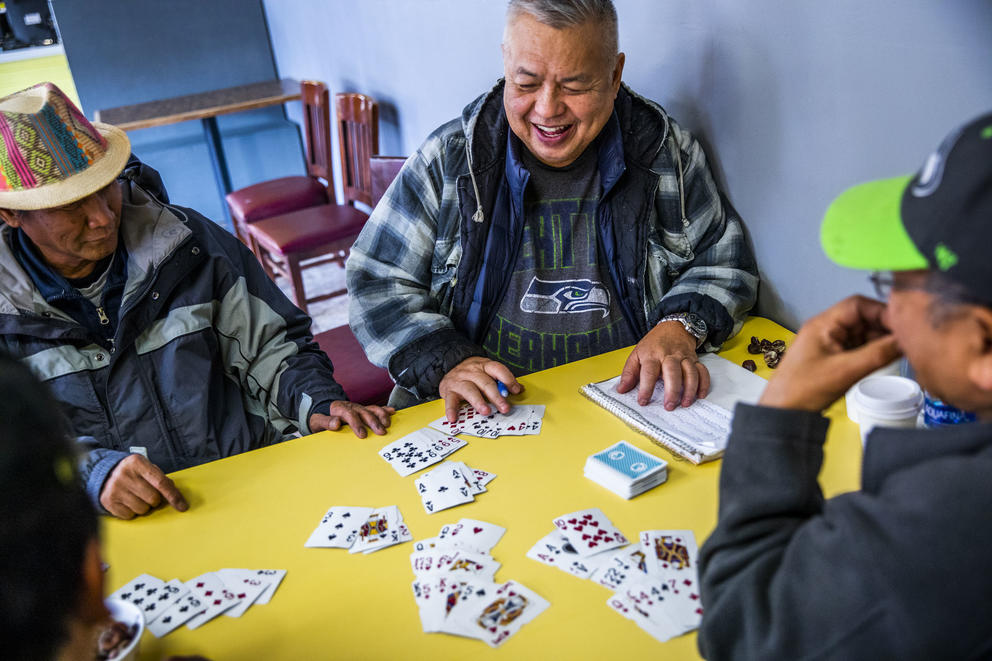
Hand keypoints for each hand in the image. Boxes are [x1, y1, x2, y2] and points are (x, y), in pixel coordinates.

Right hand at [99, 454, 187, 518]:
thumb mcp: (146, 468)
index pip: (161, 483)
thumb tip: (175, 495)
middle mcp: (124, 474)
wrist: (105, 473)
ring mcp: (114, 488)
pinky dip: (132, 511)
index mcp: (137, 463)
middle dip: (155, 500)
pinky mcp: (108, 501)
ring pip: (142, 509)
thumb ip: (161, 478)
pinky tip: (127, 501)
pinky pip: (129, 515)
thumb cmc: (133, 472)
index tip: (182, 506)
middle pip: (153, 498)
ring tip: (136, 496)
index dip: (174, 496)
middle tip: (148, 493)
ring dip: (144, 506)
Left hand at [309, 401, 394, 438]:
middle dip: (373, 422)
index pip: (349, 414)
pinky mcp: (363, 410)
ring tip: (387, 425)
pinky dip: (384, 410)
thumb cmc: (321, 420)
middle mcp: (351, 406)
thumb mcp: (317, 421)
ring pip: (372, 409)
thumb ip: (325, 422)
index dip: (356, 424)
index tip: (362, 435)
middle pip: (363, 412)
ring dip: (381, 416)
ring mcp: (358, 408)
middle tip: (381, 432)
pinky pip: (375, 408)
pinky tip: (392, 411)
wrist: (323, 411)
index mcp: (338, 408)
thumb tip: (336, 423)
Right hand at [438, 356, 522, 421]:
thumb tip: (519, 389)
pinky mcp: (449, 390)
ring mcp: (460, 380)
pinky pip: (450, 400)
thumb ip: (502, 380)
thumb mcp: (487, 371)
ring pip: (470, 390)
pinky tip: (454, 418)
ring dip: (479, 402)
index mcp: (484, 366)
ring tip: (486, 411)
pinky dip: (451, 410)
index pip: (498, 369)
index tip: (515, 390)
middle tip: (505, 408)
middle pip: (486, 383)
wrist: (449, 364)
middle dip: (496, 396)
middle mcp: (472, 372)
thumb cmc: (472, 372)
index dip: (508, 380)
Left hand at [617, 321, 708, 408]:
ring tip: (685, 403)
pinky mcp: (695, 360)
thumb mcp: (636, 354)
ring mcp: (684, 357)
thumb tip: (621, 389)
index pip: (649, 372)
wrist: (673, 327)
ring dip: (689, 389)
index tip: (643, 401)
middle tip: (669, 406)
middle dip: (672, 390)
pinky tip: (700, 395)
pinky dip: (703, 384)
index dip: (646, 388)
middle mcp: (669, 356)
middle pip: (672, 372)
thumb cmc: (653, 344)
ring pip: (690, 372)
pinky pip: (702, 371)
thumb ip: (629, 373)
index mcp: (652, 355)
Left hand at [759, 295, 902, 411]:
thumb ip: (878, 354)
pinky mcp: (832, 357)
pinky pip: (858, 347)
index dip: (882, 311)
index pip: (858, 305)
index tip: (903, 325)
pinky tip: (886, 358)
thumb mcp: (845, 371)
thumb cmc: (804, 390)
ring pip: (862, 333)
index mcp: (823, 324)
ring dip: (880, 340)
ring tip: (901, 351)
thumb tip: (906, 341)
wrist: (783, 412)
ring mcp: (829, 343)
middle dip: (885, 327)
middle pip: (862, 318)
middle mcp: (826, 329)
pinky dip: (872, 351)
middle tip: (908, 341)